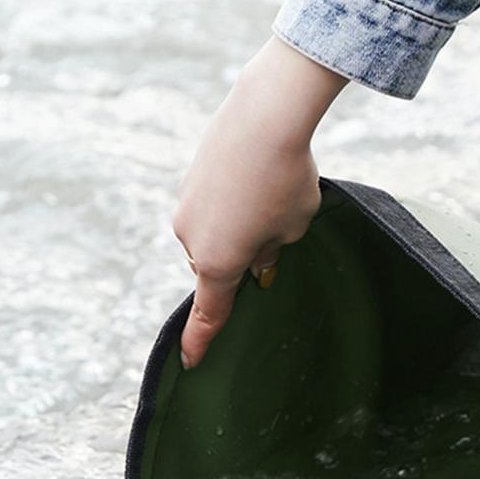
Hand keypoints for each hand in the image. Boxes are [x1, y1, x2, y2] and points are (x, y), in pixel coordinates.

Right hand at [173, 36, 347, 368]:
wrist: (265, 115)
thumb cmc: (287, 180)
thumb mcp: (293, 226)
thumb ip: (272, 251)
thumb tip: (257, 259)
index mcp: (219, 264)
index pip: (210, 313)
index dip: (201, 340)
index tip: (190, 363)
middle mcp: (192, 239)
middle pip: (217, 265)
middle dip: (242, 258)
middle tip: (278, 230)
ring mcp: (186, 206)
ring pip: (214, 232)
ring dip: (238, 226)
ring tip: (271, 193)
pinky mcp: (189, 178)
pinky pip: (212, 204)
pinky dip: (231, 200)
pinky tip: (255, 174)